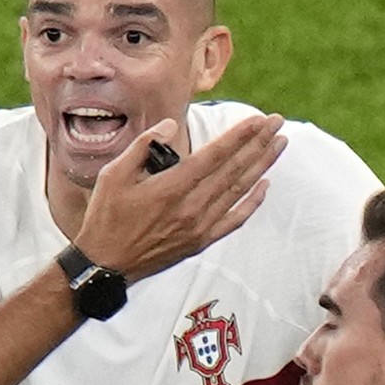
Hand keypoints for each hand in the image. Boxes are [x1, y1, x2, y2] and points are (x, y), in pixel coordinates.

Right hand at [74, 114, 285, 279]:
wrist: (105, 264)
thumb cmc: (106, 217)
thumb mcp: (112, 174)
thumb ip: (142, 146)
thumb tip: (171, 125)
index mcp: (171, 187)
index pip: (215, 155)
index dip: (239, 136)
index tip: (258, 120)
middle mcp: (191, 207)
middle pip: (234, 169)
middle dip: (258, 143)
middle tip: (277, 122)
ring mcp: (199, 226)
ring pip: (239, 190)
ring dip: (262, 165)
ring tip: (279, 144)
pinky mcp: (201, 242)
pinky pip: (235, 220)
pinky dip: (252, 202)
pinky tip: (265, 185)